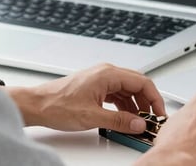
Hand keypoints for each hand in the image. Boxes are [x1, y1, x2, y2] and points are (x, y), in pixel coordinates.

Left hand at [7, 63, 165, 133]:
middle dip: (147, 102)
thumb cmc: (57, 104)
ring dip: (135, 106)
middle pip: (137, 85)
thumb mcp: (92, 116)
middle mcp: (106, 73)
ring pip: (127, 90)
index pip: (142, 82)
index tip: (159, 113)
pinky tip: (125, 118)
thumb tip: (139, 123)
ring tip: (138, 122)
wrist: (36, 104)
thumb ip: (119, 120)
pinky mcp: (95, 87)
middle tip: (151, 119)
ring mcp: (101, 79)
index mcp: (108, 74)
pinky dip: (124, 106)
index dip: (154, 98)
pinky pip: (117, 94)